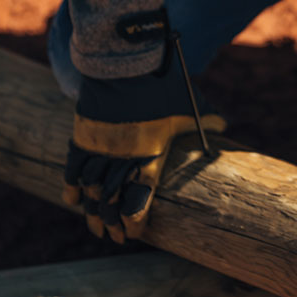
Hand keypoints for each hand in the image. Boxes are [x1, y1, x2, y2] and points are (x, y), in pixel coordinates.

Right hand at [50, 2, 223, 242]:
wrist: (125, 58)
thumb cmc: (163, 80)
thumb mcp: (190, 101)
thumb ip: (206, 119)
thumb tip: (225, 127)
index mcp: (150, 150)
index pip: (141, 194)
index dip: (135, 218)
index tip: (134, 232)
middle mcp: (122, 153)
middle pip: (112, 198)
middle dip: (112, 222)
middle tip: (115, 238)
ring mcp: (99, 144)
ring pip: (91, 187)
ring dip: (91, 210)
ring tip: (95, 227)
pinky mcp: (83, 132)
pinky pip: (73, 165)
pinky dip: (71, 184)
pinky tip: (72, 198)